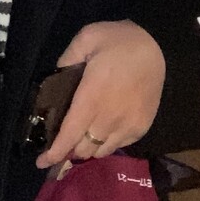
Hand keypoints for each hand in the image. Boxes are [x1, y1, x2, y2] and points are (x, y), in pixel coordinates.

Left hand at [36, 20, 165, 169]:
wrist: (159, 44)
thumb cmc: (119, 41)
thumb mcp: (86, 39)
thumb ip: (66, 60)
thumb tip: (56, 79)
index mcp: (91, 99)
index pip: (69, 136)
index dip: (54, 153)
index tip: (40, 162)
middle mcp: (109, 119)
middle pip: (82, 150)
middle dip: (68, 149)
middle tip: (63, 139)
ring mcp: (128, 126)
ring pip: (100, 152)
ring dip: (88, 148)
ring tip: (83, 136)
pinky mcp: (141, 127)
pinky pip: (118, 146)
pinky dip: (106, 143)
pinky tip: (103, 129)